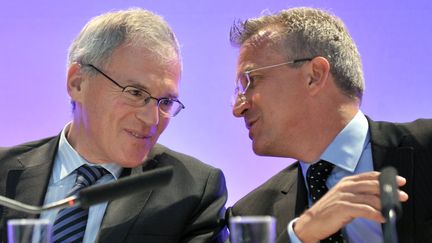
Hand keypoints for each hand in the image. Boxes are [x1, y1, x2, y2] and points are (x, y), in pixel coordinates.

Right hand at [293, 171, 407, 242]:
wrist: (312, 221)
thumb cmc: (329, 211)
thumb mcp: (344, 198)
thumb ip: (359, 194)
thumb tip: (378, 197)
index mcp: (346, 181)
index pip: (369, 176)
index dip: (385, 178)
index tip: (399, 181)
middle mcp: (345, 186)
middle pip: (372, 185)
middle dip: (389, 190)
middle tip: (402, 196)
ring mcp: (343, 196)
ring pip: (370, 198)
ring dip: (384, 204)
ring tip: (393, 209)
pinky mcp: (342, 207)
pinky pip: (363, 210)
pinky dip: (375, 214)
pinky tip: (381, 217)